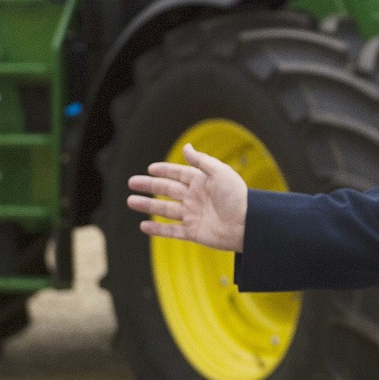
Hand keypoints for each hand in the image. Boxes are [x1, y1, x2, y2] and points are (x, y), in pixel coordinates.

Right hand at [126, 146, 248, 251]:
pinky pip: (172, 231)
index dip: (164, 171)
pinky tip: (143, 226)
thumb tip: (186, 147)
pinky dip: (157, 229)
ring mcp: (193, 215)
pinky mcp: (194, 232)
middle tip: (131, 182)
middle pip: (167, 190)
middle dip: (149, 186)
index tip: (150, 168)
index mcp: (202, 182)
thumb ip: (201, 161)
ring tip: (130, 201)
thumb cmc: (237, 197)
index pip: (178, 174)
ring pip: (165, 209)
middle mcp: (195, 198)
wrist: (248, 225)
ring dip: (147, 206)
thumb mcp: (220, 173)